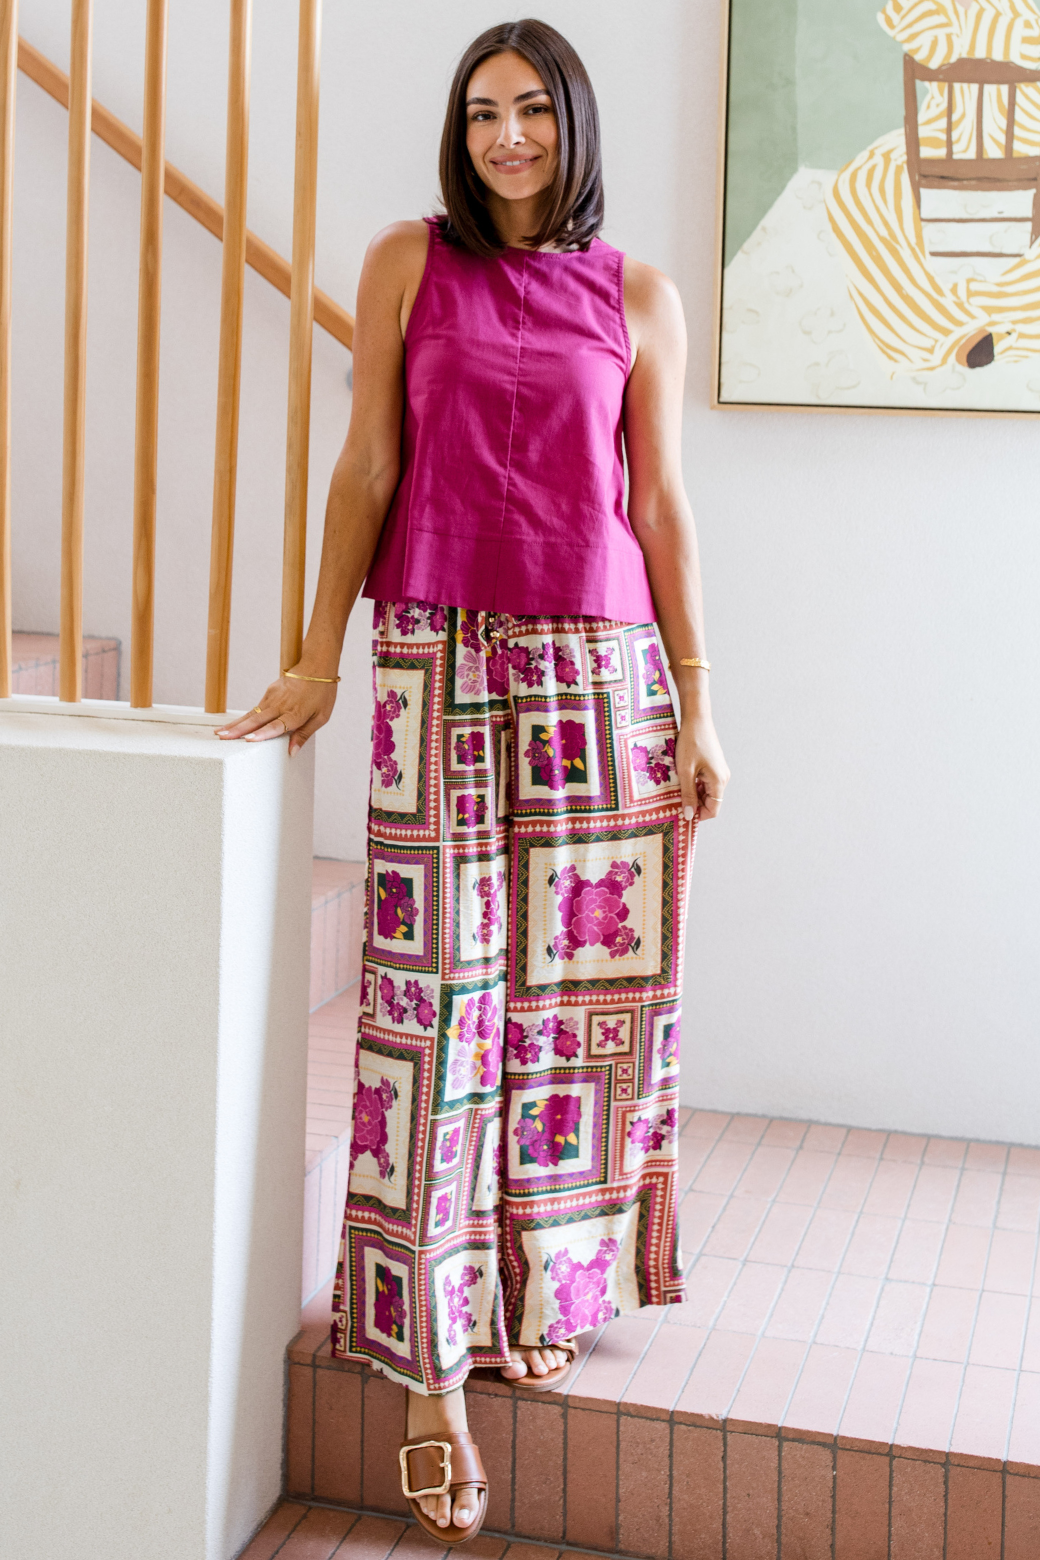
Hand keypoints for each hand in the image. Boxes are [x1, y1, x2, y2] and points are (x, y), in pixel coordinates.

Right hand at [214, 667, 338, 755]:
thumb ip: (305, 735)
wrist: (317, 665)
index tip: (249, 739)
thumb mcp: (321, 717)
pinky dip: (243, 717)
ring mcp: (273, 697)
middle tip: (223, 738)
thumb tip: (292, 752)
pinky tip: (232, 726)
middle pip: (258, 719)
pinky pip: (255, 708)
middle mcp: (282, 705)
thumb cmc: (323, 692)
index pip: (277, 725)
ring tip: (220, 734)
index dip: (263, 733)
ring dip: (235, 724)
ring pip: (252, 714)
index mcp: (296, 713)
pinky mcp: (270, 692)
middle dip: (239, 730)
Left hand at [675, 710, 728, 820]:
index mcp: (719, 781)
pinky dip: (694, 784)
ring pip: (707, 792)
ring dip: (693, 794)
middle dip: (694, 805)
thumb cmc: (691, 743)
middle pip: (710, 801)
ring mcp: (719, 771)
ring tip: (676, 789)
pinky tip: (682, 779)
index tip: (682, 814)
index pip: (713, 810)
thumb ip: (688, 794)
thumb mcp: (685, 771)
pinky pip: (705, 782)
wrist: (697, 719)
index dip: (698, 815)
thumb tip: (689, 816)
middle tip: (676, 802)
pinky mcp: (714, 765)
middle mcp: (723, 778)